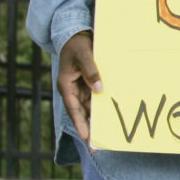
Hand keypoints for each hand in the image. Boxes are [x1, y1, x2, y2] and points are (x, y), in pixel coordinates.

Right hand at [57, 31, 100, 146]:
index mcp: (66, 86)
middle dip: (90, 127)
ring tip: (108, 133)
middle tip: (98, 144)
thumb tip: (99, 89)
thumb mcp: (84, 55)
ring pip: (89, 107)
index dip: (81, 125)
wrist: (77, 35)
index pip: (74, 110)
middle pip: (82, 113)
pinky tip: (112, 112)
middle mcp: (73, 90)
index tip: (87, 138)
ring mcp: (81, 88)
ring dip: (98, 117)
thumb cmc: (77, 44)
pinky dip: (102, 104)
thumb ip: (91, 71)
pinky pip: (95, 97)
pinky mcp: (89, 83)